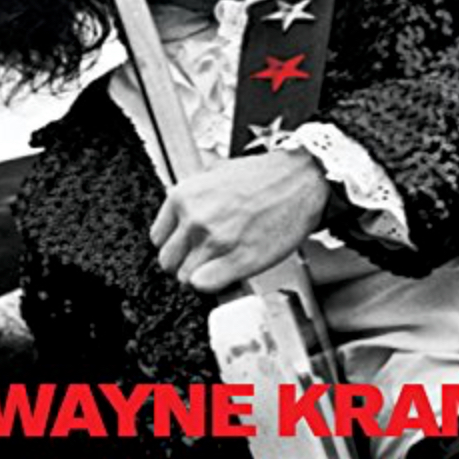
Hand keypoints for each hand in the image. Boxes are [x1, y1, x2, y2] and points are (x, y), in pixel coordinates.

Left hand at [150, 149, 330, 292]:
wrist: (300, 179)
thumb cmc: (264, 175)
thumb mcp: (215, 173)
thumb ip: (192, 197)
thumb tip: (181, 218)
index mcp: (185, 196)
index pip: (158, 238)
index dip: (174, 244)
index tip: (185, 246)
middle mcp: (195, 219)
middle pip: (168, 262)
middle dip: (184, 262)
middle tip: (203, 257)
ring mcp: (216, 241)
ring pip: (186, 278)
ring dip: (201, 274)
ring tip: (220, 262)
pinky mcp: (238, 260)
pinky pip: (205, 286)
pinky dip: (214, 284)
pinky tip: (227, 270)